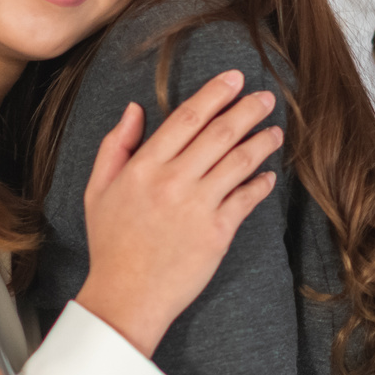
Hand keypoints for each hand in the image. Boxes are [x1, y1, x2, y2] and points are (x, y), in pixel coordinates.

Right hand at [74, 70, 280, 355]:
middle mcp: (173, 181)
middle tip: (265, 97)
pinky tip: (269, 175)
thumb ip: (116, 145)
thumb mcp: (98, 189)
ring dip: (262, 142)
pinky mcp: (217, 232)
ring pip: (239, 161)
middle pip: (220, 133)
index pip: (187, 117)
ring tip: (275, 131)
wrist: (126, 295)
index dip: (215, 94)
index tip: (234, 79)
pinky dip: (262, 183)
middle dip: (248, 110)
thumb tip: (135, 109)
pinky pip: (247, 198)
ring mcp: (198, 206)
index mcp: (144, 166)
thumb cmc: (112, 244)